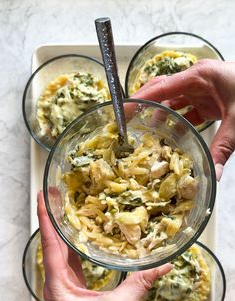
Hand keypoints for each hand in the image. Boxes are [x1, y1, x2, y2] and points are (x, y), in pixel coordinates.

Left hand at [37, 192, 171, 300]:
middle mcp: (58, 285)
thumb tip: (163, 265)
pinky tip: (81, 238)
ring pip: (62, 253)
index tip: (43, 197)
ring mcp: (65, 289)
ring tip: (67, 211)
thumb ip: (141, 282)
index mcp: (59, 286)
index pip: (50, 244)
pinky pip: (72, 264)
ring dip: (64, 232)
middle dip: (54, 219)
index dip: (47, 218)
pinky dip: (74, 248)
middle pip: (53, 244)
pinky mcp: (75, 293)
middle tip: (56, 196)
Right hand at [132, 59, 234, 179]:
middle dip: (144, 105)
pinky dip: (176, 120)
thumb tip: (214, 177)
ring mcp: (202, 89)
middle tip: (127, 120)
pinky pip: (185, 108)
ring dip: (159, 115)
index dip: (140, 98)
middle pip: (162, 91)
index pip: (162, 87)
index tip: (123, 109)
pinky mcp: (207, 99)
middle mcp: (197, 79)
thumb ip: (223, 148)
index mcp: (200, 76)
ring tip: (144, 132)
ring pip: (172, 100)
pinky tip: (168, 133)